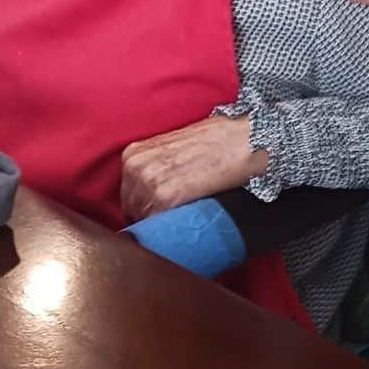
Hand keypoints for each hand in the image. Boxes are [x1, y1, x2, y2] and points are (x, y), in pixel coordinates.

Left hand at [119, 116, 267, 220]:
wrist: (242, 140)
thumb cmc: (215, 139)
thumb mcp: (172, 145)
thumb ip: (154, 163)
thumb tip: (149, 186)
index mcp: (134, 154)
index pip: (126, 193)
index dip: (143, 202)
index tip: (158, 207)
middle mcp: (135, 168)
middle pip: (131, 208)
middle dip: (150, 213)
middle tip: (175, 212)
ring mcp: (148, 184)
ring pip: (144, 220)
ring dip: (160, 223)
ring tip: (183, 215)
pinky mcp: (165, 199)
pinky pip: (157, 226)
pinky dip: (170, 228)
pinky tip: (186, 218)